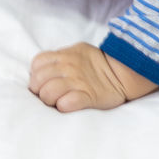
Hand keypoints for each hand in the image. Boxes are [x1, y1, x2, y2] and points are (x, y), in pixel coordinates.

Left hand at [29, 42, 158, 112]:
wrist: (122, 72)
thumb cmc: (97, 63)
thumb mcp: (77, 51)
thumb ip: (60, 57)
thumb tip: (42, 68)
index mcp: (64, 55)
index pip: (37, 63)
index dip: (35, 74)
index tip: (42, 82)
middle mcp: (68, 68)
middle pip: (39, 80)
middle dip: (39, 90)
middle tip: (47, 95)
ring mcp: (77, 82)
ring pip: (48, 93)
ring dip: (49, 100)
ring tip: (56, 102)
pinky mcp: (88, 97)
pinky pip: (66, 104)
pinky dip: (62, 106)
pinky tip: (66, 105)